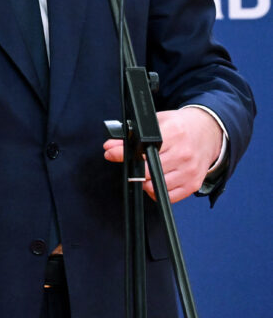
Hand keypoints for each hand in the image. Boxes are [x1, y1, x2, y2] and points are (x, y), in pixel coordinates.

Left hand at [103, 108, 223, 202]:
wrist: (208, 132)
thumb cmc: (181, 126)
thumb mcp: (158, 122)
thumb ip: (132, 133)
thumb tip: (109, 146)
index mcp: (174, 133)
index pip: (143, 148)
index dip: (124, 152)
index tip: (111, 153)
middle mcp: (183, 153)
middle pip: (148, 170)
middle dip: (133, 168)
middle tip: (129, 163)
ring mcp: (189, 171)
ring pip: (157, 186)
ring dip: (145, 181)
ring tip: (144, 171)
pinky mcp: (193, 184)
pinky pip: (170, 197)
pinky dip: (158, 192)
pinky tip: (155, 181)